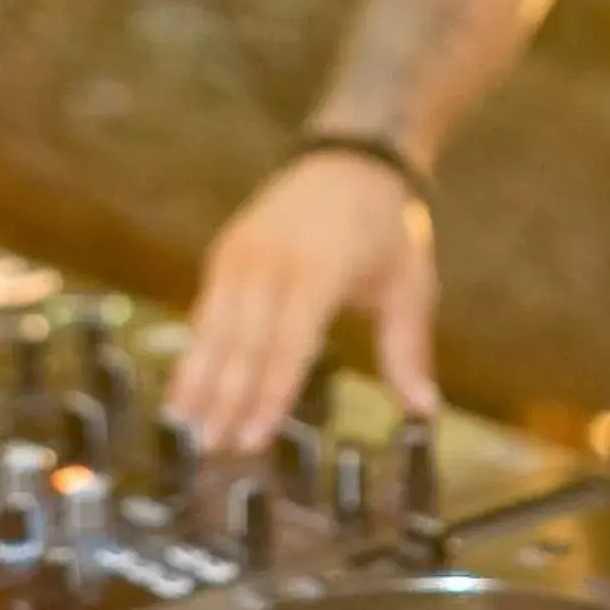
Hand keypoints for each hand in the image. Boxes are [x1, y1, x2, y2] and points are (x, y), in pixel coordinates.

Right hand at [169, 153, 437, 450]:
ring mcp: (242, 254)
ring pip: (213, 327)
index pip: (289, 344)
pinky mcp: (226, 252)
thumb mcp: (410, 285)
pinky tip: (185, 388)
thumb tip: (425, 411)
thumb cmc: (387, 230)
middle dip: (225, 399)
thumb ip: (408, 349)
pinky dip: (195, 351)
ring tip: (184, 428)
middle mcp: (273, 261)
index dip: (270, 395)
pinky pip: (206, 309)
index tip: (254, 439)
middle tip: (212, 449)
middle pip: (243, 342)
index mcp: (321, 269)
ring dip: (197, 380)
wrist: (350, 161)